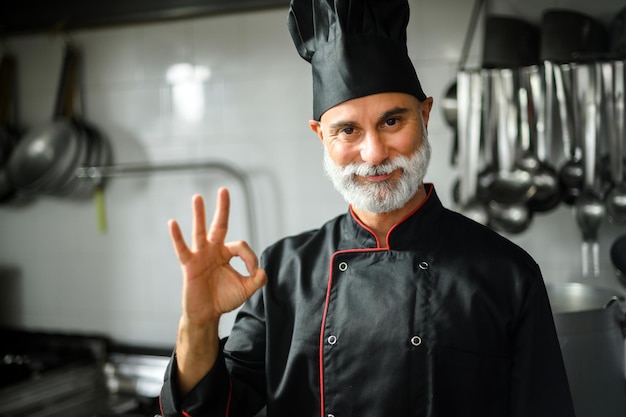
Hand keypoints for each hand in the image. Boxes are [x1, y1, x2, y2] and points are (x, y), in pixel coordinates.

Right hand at [169, 188, 266, 326]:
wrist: (207, 314)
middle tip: (224, 190)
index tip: (254, 272)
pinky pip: (182, 248)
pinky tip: (173, 223)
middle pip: (219, 225)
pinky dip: (177, 237)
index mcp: (226, 254)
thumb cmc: (224, 299)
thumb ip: (257, 280)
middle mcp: (213, 250)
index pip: (241, 246)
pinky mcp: (189, 265)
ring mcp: (200, 256)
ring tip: (198, 197)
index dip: (250, 258)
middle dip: (223, 209)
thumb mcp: (245, 289)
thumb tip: (263, 271)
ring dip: (199, 214)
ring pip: (200, 232)